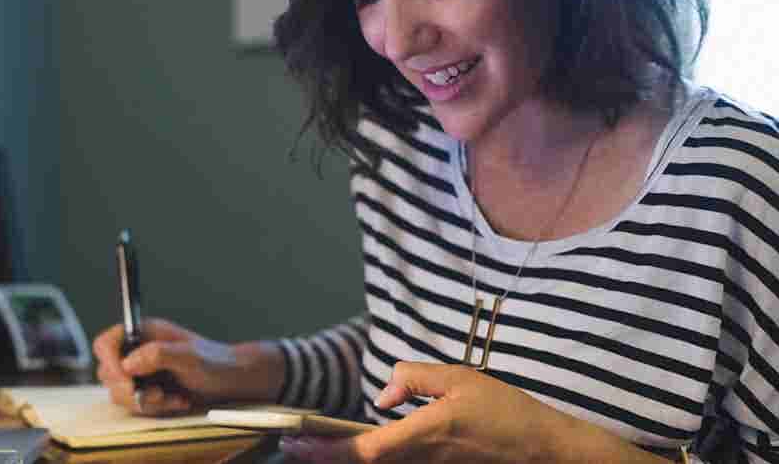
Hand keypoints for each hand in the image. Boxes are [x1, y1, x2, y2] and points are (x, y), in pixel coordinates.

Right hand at [92, 318, 281, 415]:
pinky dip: (155, 408)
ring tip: (171, 397)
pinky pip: (136, 406)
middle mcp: (137, 351)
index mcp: (143, 333)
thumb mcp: (189, 355)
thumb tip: (129, 362)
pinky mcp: (147, 390)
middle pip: (108, 373)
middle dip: (130, 389)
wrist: (230, 381)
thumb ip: (159, 354)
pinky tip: (177, 401)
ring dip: (146, 402)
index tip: (126, 378)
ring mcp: (141, 372)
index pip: (106, 344)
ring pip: (120, 393)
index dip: (110, 361)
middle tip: (155, 393)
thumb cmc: (214, 361)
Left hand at [279, 363, 569, 462]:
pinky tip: (354, 451)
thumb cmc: (506, 412)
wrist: (543, 450)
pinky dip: (369, 460)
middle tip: (291, 448)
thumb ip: (416, 379)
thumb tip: (382, 394)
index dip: (330, 450)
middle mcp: (424, 460)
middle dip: (324, 458)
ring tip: (311, 448)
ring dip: (343, 459)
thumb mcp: (461, 379)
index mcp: (427, 434)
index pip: (367, 449)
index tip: (299, 442)